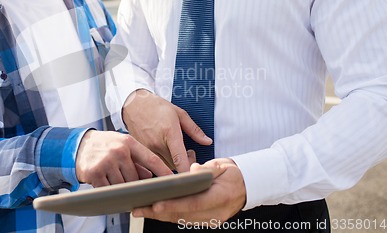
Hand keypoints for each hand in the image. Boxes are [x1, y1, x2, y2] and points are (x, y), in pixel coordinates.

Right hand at [75, 130, 172, 186]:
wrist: (79, 145)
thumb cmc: (105, 145)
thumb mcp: (123, 145)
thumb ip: (138, 159)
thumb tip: (151, 175)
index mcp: (128, 142)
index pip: (151, 159)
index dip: (163, 172)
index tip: (173, 180)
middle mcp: (118, 150)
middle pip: (136, 178)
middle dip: (135, 184)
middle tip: (131, 185)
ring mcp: (106, 161)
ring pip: (122, 185)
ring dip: (120, 187)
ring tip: (114, 179)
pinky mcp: (94, 172)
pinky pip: (108, 189)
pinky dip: (108, 189)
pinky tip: (105, 182)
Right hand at [122, 89, 211, 171]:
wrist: (134, 105)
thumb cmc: (157, 107)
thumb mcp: (179, 113)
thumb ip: (194, 130)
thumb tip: (207, 141)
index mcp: (169, 133)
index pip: (179, 158)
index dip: (187, 170)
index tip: (194, 177)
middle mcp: (157, 143)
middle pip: (174, 165)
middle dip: (184, 164)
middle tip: (189, 153)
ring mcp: (147, 149)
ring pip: (164, 165)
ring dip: (173, 163)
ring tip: (177, 151)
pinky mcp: (140, 152)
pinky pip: (153, 163)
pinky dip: (162, 160)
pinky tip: (165, 150)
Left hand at [132, 158, 246, 222]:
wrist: (247, 185)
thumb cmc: (233, 173)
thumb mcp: (222, 166)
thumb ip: (206, 169)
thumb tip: (192, 170)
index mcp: (221, 196)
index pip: (194, 203)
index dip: (174, 205)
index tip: (156, 204)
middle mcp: (217, 213)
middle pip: (184, 216)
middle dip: (159, 213)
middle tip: (139, 208)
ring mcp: (212, 219)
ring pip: (182, 220)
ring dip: (160, 216)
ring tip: (141, 210)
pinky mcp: (207, 221)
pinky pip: (186, 220)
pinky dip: (169, 216)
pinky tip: (154, 211)